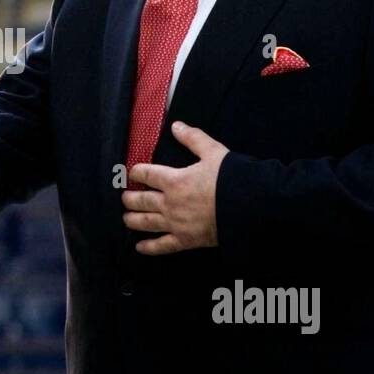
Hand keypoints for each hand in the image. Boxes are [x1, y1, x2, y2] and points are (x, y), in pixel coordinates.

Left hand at [122, 122, 229, 254]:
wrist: (249, 207)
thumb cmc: (231, 179)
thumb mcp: (213, 152)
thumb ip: (193, 138)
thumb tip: (176, 125)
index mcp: (174, 180)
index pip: (146, 174)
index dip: (136, 172)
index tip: (131, 173)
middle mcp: (169, 203)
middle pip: (141, 200)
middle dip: (129, 198)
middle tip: (124, 198)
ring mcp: (176, 224)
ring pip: (146, 223)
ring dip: (132, 220)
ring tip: (126, 218)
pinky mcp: (185, 241)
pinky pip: (162, 246)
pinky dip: (149, 247)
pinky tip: (140, 247)